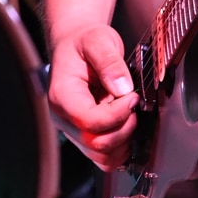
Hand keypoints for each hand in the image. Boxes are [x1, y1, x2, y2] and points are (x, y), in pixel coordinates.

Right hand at [48, 24, 138, 169]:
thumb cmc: (83, 43)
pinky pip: (104, 157)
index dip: (117, 114)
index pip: (89, 121)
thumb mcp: (98, 40)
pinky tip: (127, 125)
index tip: (132, 97)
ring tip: (131, 115)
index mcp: (62, 96)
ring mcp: (73, 130)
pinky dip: (121, 147)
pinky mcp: (85, 136)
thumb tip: (123, 87)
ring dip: (124, 141)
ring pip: (101, 157)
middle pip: (96, 144)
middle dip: (124, 129)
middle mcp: (64, 119)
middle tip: (135, 105)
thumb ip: (109, 61)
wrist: (76, 45)